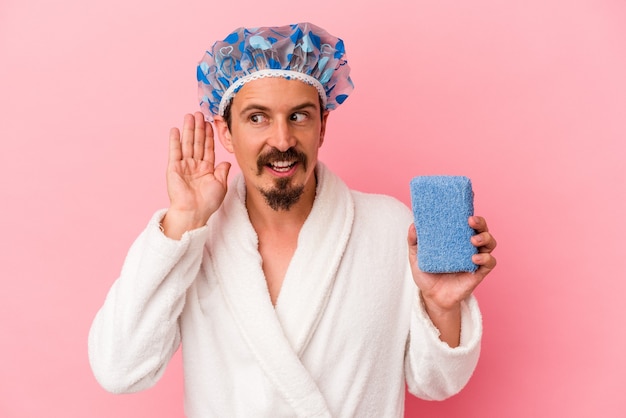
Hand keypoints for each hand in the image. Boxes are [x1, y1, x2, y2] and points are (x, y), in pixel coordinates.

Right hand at [161, 112, 230, 238]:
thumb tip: (226, 161)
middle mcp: (195, 165)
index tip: (210, 123)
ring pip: (187, 144)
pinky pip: (175, 152)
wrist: (194, 212)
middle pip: (197, 142)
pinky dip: (175, 140)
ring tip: (189, 116)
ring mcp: (184, 166)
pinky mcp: (174, 168)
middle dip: (198, 128)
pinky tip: (175, 129)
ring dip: (188, 130)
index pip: (208, 148)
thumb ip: (223, 171)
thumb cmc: (208, 202)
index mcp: (206, 169)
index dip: (209, 136)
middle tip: (199, 114)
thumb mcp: (220, 185)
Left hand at [407, 216, 496, 345]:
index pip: (467, 223)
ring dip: (485, 238)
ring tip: (473, 240)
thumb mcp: (416, 256)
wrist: (432, 297)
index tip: (465, 210)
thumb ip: (414, 241)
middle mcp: (468, 246)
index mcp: (456, 239)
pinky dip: (485, 258)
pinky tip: (474, 259)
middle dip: (480, 223)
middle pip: (482, 230)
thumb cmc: (426, 274)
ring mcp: (475, 258)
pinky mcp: (479, 272)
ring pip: (490, 243)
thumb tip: (414, 225)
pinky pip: (490, 262)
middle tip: (471, 221)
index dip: (470, 214)